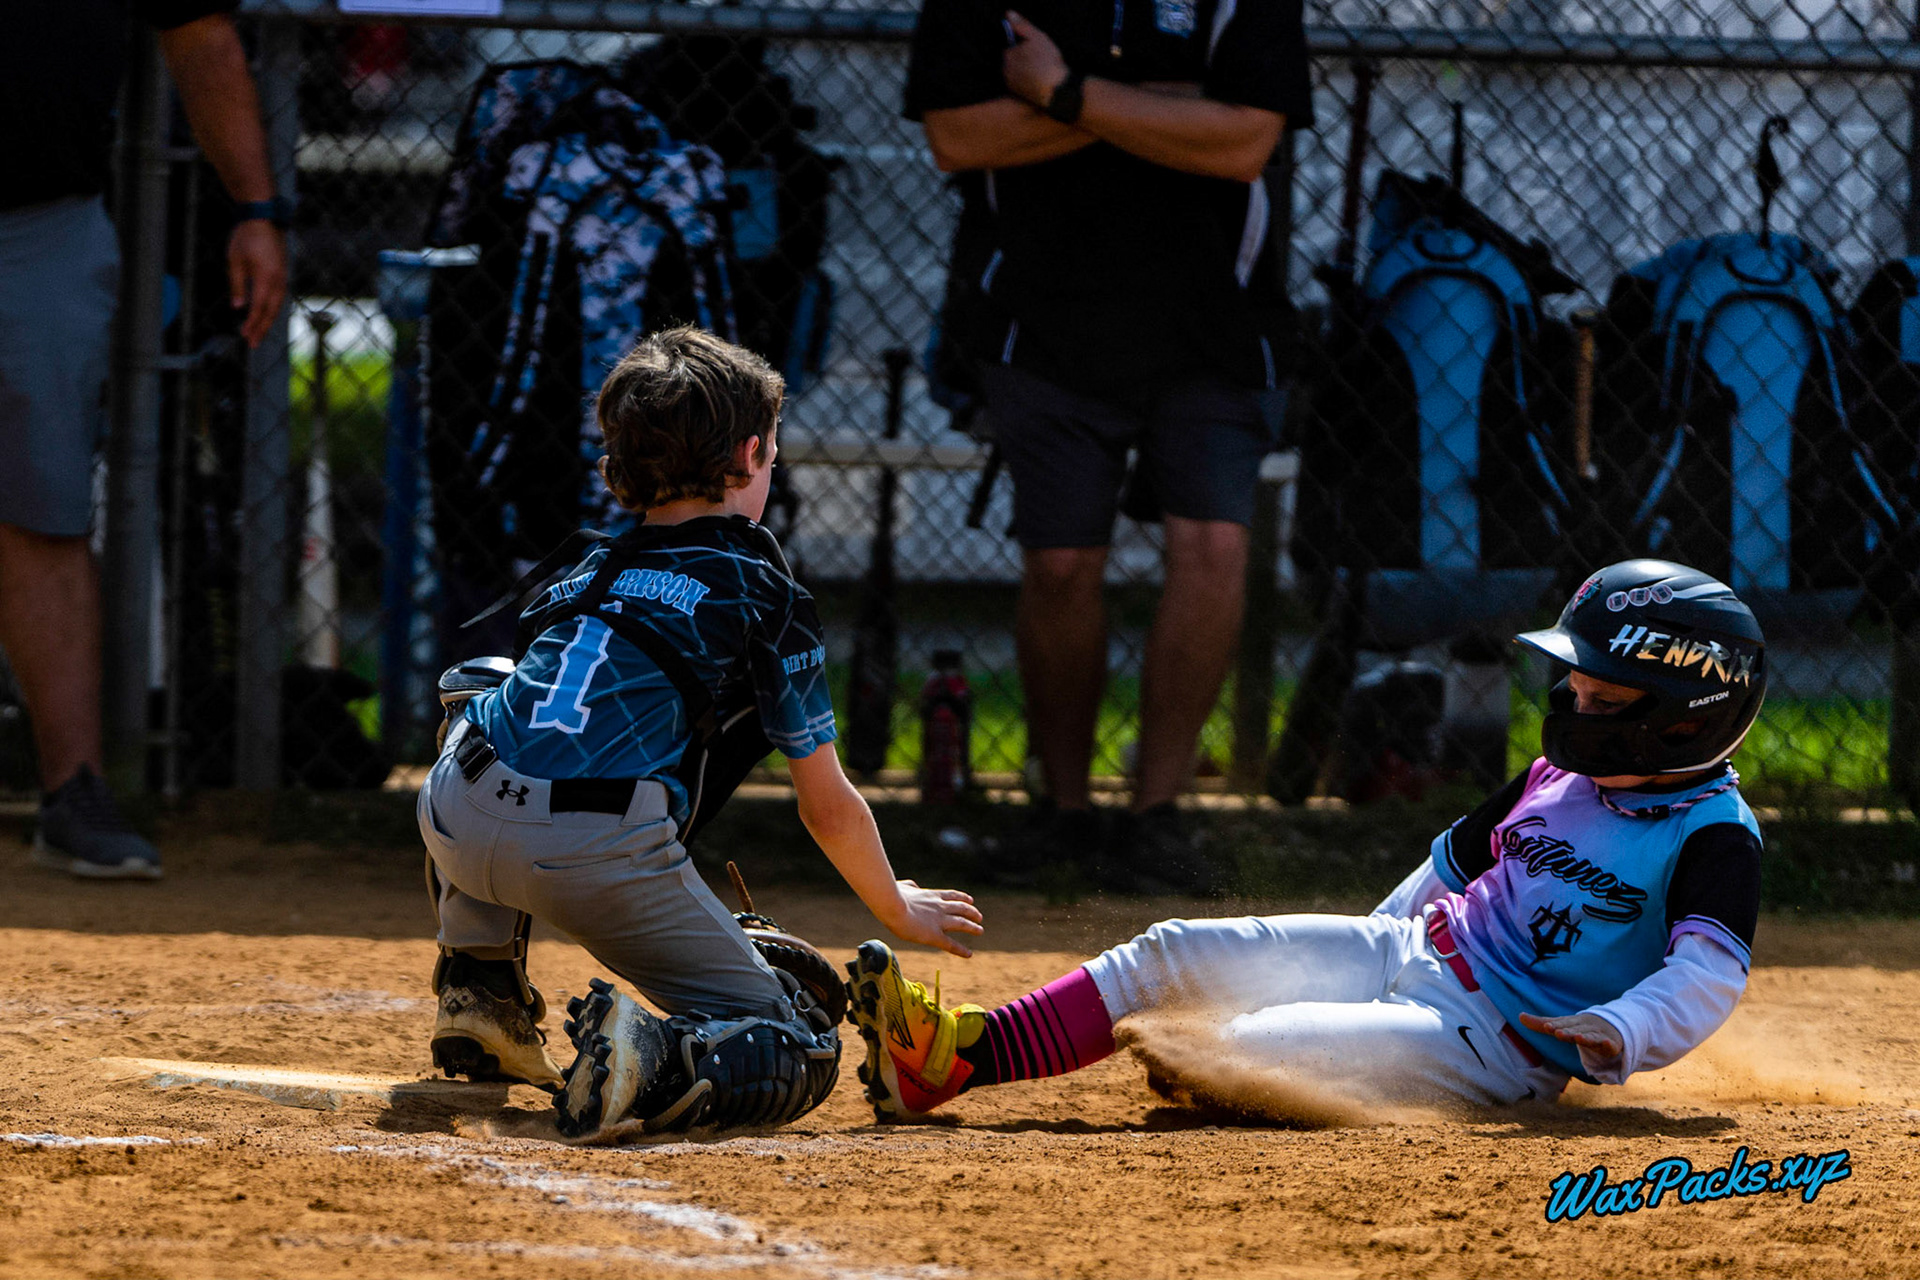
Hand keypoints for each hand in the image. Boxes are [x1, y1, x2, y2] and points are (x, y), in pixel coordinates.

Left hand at [228, 220, 287, 347]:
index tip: (245, 336)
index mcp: (266, 278)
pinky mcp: (282, 274)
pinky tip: (266, 315)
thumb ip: (237, 285)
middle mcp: (279, 281)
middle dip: (262, 328)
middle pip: (272, 311)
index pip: (259, 307)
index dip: (252, 323)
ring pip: (278, 306)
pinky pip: (280, 297)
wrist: (263, 218)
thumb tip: (238, 307)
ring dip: (268, 321)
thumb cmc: (246, 238)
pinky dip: (272, 309)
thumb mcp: (235, 261)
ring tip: (258, 333)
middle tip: (253, 343)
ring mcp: (283, 277)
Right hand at [883, 879, 984, 957]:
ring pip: (962, 924)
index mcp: (931, 895)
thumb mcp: (903, 886)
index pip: (952, 895)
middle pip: (961, 908)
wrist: (891, 904)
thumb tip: (914, 886)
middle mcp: (939, 907)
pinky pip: (950, 944)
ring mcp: (938, 921)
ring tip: (980, 930)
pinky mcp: (934, 935)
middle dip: (972, 912)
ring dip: (972, 927)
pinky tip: (969, 954)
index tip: (970, 900)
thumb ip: (910, 887)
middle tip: (979, 916)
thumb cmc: (892, 895)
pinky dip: (961, 949)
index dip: (963, 898)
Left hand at [1003, 12, 1069, 106]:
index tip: (1035, 51)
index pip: (1011, 48)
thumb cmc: (1048, 61)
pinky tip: (1037, 81)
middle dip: (1022, 60)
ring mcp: (1011, 84)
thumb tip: (1008, 14)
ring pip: (1016, 73)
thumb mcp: (1037, 37)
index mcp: (1008, 55)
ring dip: (1024, 71)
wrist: (1057, 89)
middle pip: (1012, 61)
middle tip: (1039, 61)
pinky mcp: (1017, 95)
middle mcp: (1005, 71)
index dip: (1024, 48)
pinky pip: (1019, 85)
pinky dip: (1026, 83)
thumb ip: (1022, 25)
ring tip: (1039, 71)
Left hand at [1519, 1011, 1622, 1057]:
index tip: (1547, 1027)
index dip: (1555, 1026)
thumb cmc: (1579, 1027)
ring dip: (1585, 1036)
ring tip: (1578, 1037)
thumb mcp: (1561, 1026)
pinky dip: (1607, 1043)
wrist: (1608, 1027)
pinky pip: (1609, 1044)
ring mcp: (1598, 1035)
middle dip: (1567, 1031)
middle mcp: (1585, 1028)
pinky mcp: (1610, 1044)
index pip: (1562, 1025)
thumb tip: (1519, 1016)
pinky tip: (1606, 1043)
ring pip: (1591, 1036)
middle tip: (1557, 1033)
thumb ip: (1541, 1023)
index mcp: (1572, 1023)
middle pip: (1575, 1030)